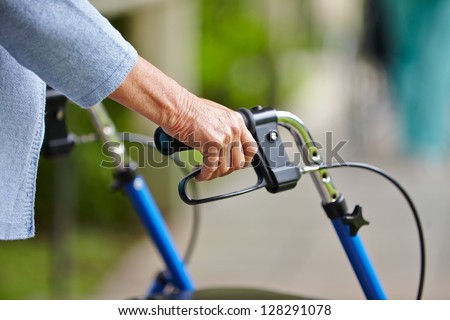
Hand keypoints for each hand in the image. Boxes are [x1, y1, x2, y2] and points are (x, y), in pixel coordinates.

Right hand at [109, 56, 256, 179]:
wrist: (176, 107)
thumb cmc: (189, 110)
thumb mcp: (216, 116)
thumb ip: (225, 130)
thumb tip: (226, 148)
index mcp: (237, 121)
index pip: (251, 148)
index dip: (245, 161)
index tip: (237, 165)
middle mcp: (234, 129)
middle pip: (239, 162)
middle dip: (226, 170)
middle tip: (216, 170)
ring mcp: (224, 138)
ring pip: (225, 168)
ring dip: (214, 174)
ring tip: (204, 172)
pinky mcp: (212, 145)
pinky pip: (211, 168)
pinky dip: (204, 175)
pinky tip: (198, 174)